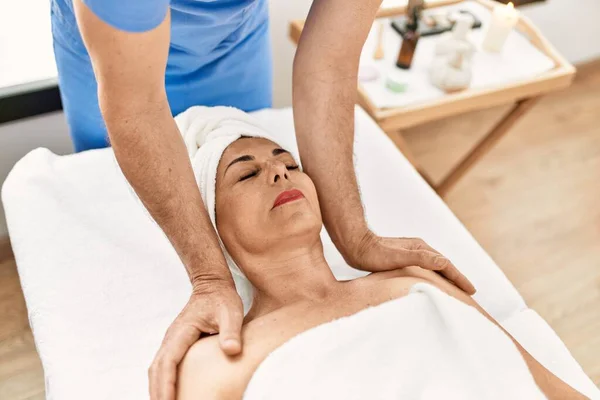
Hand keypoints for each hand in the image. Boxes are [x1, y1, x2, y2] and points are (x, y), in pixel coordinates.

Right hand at [149, 279, 243, 399]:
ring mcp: (171, 341)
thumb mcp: (231, 312)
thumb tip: (232, 350)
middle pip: (156, 370)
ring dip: (157, 389)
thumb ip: (231, 331)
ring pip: (156, 370)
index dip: (166, 385)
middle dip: (157, 393)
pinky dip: (163, 382)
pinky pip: (164, 367)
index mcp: (181, 332)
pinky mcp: (176, 344)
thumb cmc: (222, 298)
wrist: (212, 286)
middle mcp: (171, 338)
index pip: (168, 362)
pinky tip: (171, 395)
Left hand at [350, 231, 475, 294]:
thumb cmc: (374, 253)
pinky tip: (428, 287)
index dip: (459, 278)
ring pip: (433, 269)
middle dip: (456, 279)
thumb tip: (445, 262)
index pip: (446, 265)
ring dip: (445, 279)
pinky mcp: (401, 260)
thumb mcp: (398, 258)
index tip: (472, 291)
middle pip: (443, 266)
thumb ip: (421, 259)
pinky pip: (423, 271)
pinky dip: (431, 279)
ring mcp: (410, 254)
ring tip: (454, 292)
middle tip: (469, 294)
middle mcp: (418, 249)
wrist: (355, 245)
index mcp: (421, 248)